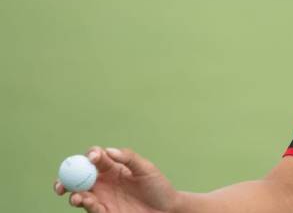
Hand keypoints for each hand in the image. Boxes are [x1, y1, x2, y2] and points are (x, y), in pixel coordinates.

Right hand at [53, 146, 179, 212]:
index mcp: (112, 167)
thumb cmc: (158, 186)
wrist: (166, 210)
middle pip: (78, 177)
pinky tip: (92, 203)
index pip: (95, 158)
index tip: (92, 158)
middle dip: (66, 179)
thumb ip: (128, 158)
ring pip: (80, 195)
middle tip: (61, 183)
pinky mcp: (105, 212)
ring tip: (79, 197)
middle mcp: (103, 182)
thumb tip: (108, 150)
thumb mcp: (146, 169)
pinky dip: (88, 206)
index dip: (90, 155)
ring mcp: (102, 198)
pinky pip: (91, 209)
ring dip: (74, 196)